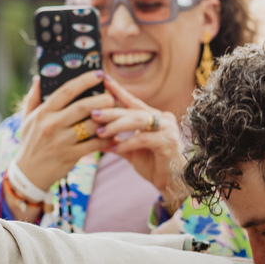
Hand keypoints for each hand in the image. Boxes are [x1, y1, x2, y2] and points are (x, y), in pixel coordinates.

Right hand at [13, 71, 114, 190]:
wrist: (28, 174)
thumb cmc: (30, 142)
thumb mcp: (27, 119)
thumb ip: (34, 97)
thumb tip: (40, 78)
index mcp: (43, 112)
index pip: (66, 90)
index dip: (84, 80)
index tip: (98, 74)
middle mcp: (52, 125)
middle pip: (82, 106)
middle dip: (101, 99)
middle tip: (112, 96)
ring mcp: (62, 141)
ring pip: (91, 126)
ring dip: (106, 119)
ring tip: (116, 114)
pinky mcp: (70, 156)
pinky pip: (93, 145)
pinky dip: (105, 139)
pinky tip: (113, 135)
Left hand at [92, 76, 186, 206]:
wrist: (171, 183)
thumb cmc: (153, 165)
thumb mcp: (130, 151)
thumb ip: (116, 141)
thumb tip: (94, 135)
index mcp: (154, 117)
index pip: (133, 101)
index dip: (118, 91)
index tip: (103, 79)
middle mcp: (163, 118)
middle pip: (133, 111)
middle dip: (111, 112)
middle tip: (93, 113)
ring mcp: (168, 129)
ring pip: (138, 121)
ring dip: (117, 126)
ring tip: (100, 132)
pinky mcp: (169, 142)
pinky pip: (144, 139)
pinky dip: (128, 144)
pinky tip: (116, 149)